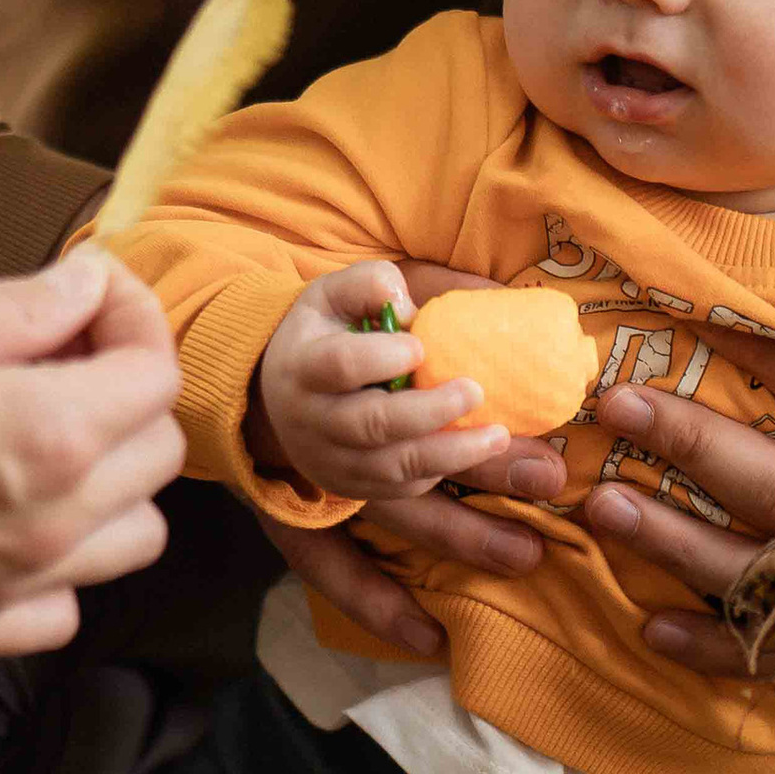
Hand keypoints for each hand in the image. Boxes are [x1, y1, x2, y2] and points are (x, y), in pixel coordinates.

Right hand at [0, 251, 184, 659]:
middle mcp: (53, 523)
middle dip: (125, 390)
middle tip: (57, 350)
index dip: (129, 315)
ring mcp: (8, 587)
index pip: (156, 371)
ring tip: (43, 436)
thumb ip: (23, 307)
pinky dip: (57, 567)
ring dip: (110, 482)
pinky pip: (61, 608)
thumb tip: (87, 288)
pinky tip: (5, 519)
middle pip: (157, 453)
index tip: (85, 294)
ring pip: (130, 538)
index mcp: (53, 431)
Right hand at [254, 261, 517, 505]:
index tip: (421, 347)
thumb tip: (408, 307)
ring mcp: (330, 460)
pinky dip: (438, 473)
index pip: (339, 365)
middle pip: (371, 424)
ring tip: (498, 436)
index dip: (382, 357)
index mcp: (304, 366)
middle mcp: (311, 420)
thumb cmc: (322, 336)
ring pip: (391, 467)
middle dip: (428, 411)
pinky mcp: (351, 487)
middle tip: (475, 391)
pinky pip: (400, 489)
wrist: (277, 397)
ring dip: (449, 454)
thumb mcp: (332, 296)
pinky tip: (470, 451)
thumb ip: (368, 285)